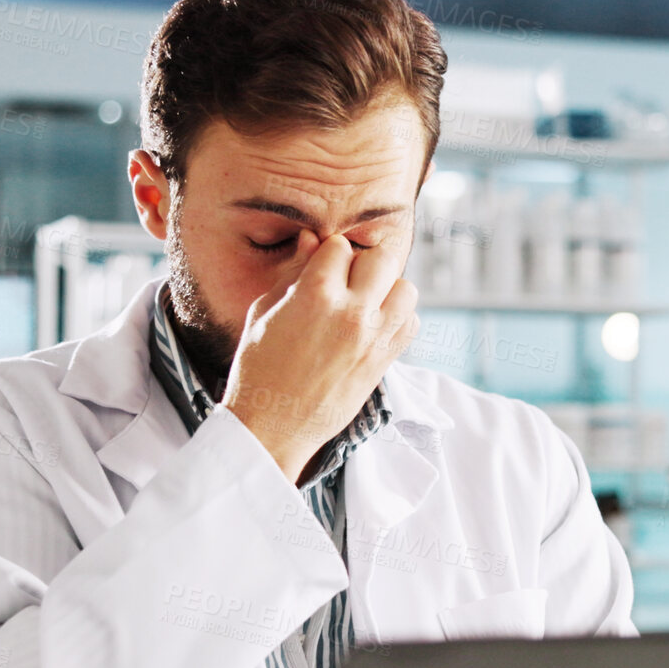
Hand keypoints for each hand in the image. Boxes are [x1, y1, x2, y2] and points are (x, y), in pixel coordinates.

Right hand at [221, 232, 418, 482]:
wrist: (272, 427)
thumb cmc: (257, 369)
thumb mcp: (263, 313)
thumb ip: (292, 273)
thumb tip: (312, 240)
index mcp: (315, 295)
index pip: (339, 246)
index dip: (327, 254)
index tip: (319, 269)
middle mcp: (352, 313)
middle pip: (381, 258)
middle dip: (362, 263)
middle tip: (345, 282)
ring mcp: (373, 340)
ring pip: (406, 288)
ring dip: (387, 288)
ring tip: (364, 303)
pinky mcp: (384, 363)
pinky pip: (411, 323)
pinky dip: (398, 318)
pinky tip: (373, 326)